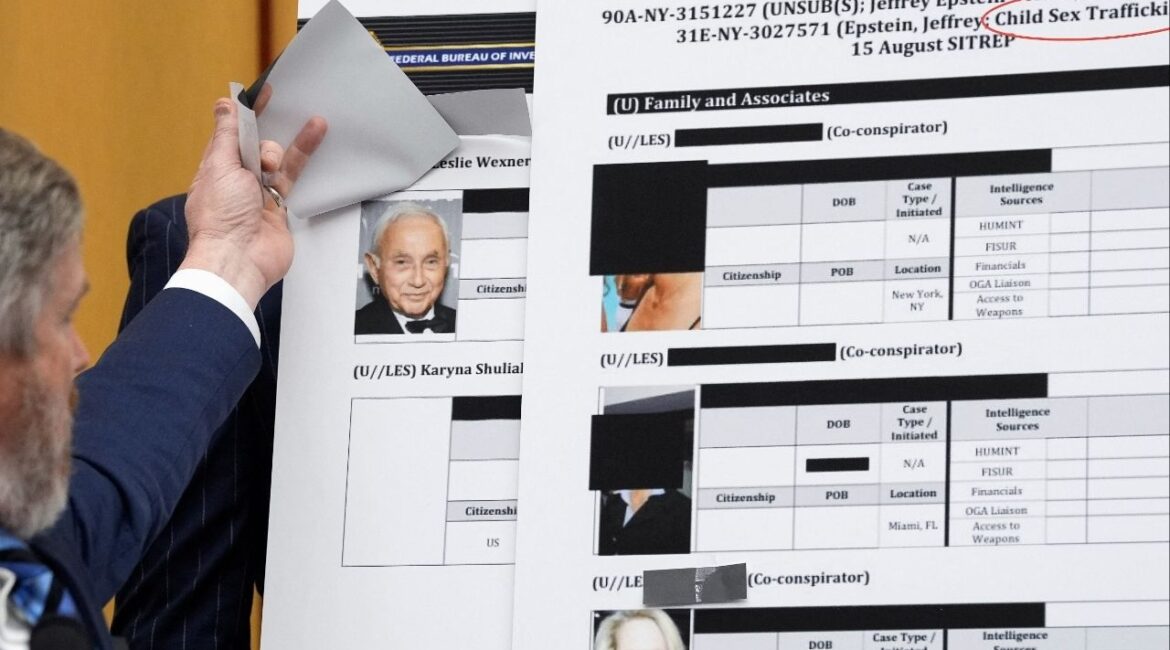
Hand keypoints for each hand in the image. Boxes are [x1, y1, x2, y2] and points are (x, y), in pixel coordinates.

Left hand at [180, 96, 326, 307]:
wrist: (238, 260)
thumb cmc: (220, 218)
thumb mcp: (220, 167)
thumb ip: (227, 135)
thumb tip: (223, 105)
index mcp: (217, 168)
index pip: (233, 133)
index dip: (248, 112)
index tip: (265, 93)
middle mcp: (238, 180)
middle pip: (259, 145)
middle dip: (270, 133)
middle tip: (285, 119)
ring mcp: (260, 194)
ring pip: (281, 161)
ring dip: (296, 142)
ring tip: (316, 124)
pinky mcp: (281, 208)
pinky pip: (295, 179)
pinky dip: (305, 161)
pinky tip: (315, 144)